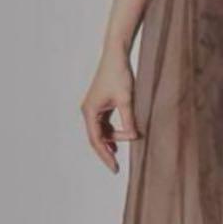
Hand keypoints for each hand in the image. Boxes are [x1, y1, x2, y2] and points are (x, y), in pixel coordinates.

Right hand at [79, 47, 141, 173]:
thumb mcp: (126, 100)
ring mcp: (94, 107)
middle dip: (106, 151)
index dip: (105, 156)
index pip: (96, 140)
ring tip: (120, 153)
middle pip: (96, 137)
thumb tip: (133, 138)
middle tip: (116, 166)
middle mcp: (88, 110)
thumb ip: (129, 120)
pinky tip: (122, 137)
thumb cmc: (119, 74)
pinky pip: (105, 122)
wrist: (116, 55)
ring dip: (112, 140)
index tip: (114, 168)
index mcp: (90, 111)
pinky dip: (113, 131)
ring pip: (101, 130)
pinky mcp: (101, 103)